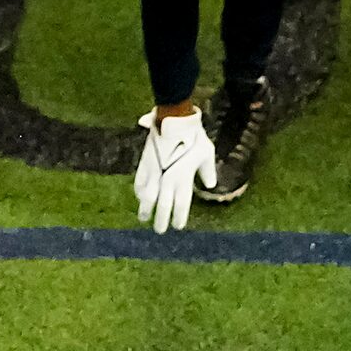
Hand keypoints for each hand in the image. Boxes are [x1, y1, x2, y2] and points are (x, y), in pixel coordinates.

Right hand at [133, 106, 215, 234]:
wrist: (176, 120)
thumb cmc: (195, 136)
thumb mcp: (207, 153)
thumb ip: (208, 171)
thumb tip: (211, 185)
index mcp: (184, 178)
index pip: (181, 204)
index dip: (179, 217)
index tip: (178, 226)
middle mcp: (168, 178)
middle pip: (163, 205)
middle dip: (161, 219)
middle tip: (160, 230)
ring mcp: (155, 172)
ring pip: (148, 197)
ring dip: (145, 209)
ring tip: (143, 218)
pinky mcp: (146, 164)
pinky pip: (140, 182)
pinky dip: (139, 192)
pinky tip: (140, 198)